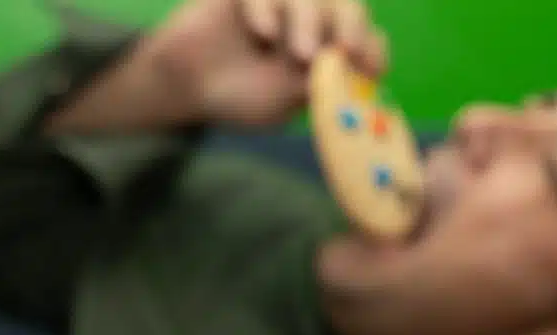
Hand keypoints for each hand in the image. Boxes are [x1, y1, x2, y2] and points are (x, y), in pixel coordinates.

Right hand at [151, 0, 387, 126]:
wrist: (184, 85)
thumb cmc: (235, 98)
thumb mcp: (281, 102)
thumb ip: (316, 84)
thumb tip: (353, 72)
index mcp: (325, 50)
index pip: (365, 38)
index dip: (372, 48)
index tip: (370, 66)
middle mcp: (310, 20)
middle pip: (347, 5)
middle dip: (351, 26)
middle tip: (345, 49)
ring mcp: (282, 1)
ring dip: (310, 19)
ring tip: (299, 53)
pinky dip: (268, 6)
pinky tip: (261, 33)